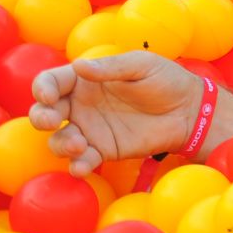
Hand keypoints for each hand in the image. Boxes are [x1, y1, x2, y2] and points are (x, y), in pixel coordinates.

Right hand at [29, 52, 204, 176]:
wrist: (190, 111)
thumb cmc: (166, 80)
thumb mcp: (141, 66)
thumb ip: (111, 67)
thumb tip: (79, 65)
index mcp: (85, 80)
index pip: (51, 82)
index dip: (43, 88)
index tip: (49, 95)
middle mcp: (81, 105)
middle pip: (45, 112)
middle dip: (41, 118)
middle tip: (54, 121)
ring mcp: (90, 130)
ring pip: (60, 140)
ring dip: (61, 144)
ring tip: (79, 145)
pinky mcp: (103, 150)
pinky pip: (82, 160)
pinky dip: (78, 166)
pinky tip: (82, 167)